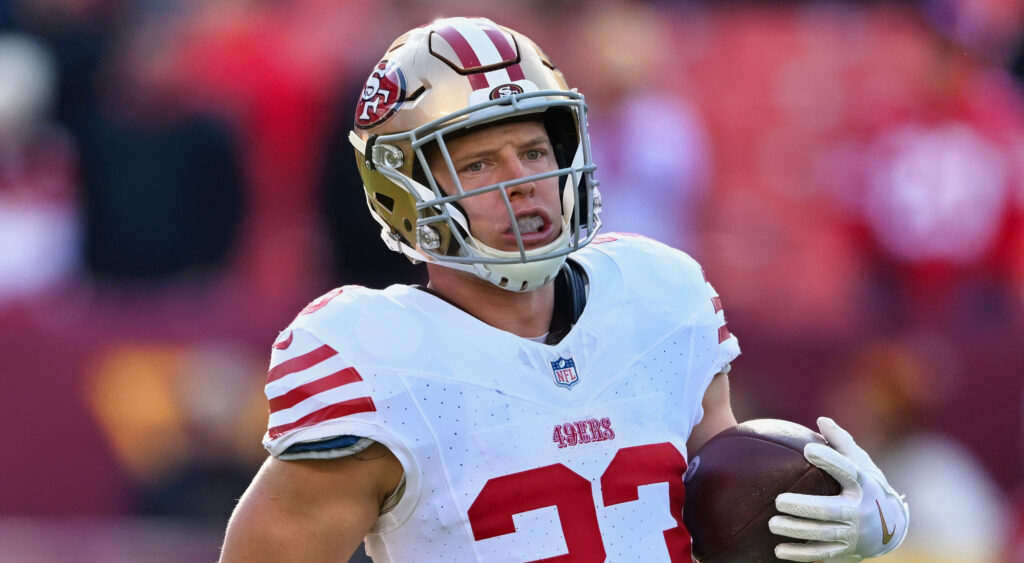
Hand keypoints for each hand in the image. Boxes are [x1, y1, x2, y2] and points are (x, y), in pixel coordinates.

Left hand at [768, 417, 909, 561]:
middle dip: (804, 507)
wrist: (892, 526)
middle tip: (778, 501)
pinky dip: (801, 554)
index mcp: (864, 485)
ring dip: (797, 530)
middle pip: (831, 510)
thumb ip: (841, 442)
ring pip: (823, 534)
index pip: (848, 471)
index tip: (808, 450)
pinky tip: (779, 551)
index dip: (830, 460)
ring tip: (772, 524)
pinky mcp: (847, 551)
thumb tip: (821, 419)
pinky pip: (822, 554)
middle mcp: (861, 511)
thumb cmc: (868, 486)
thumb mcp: (862, 463)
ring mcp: (855, 534)